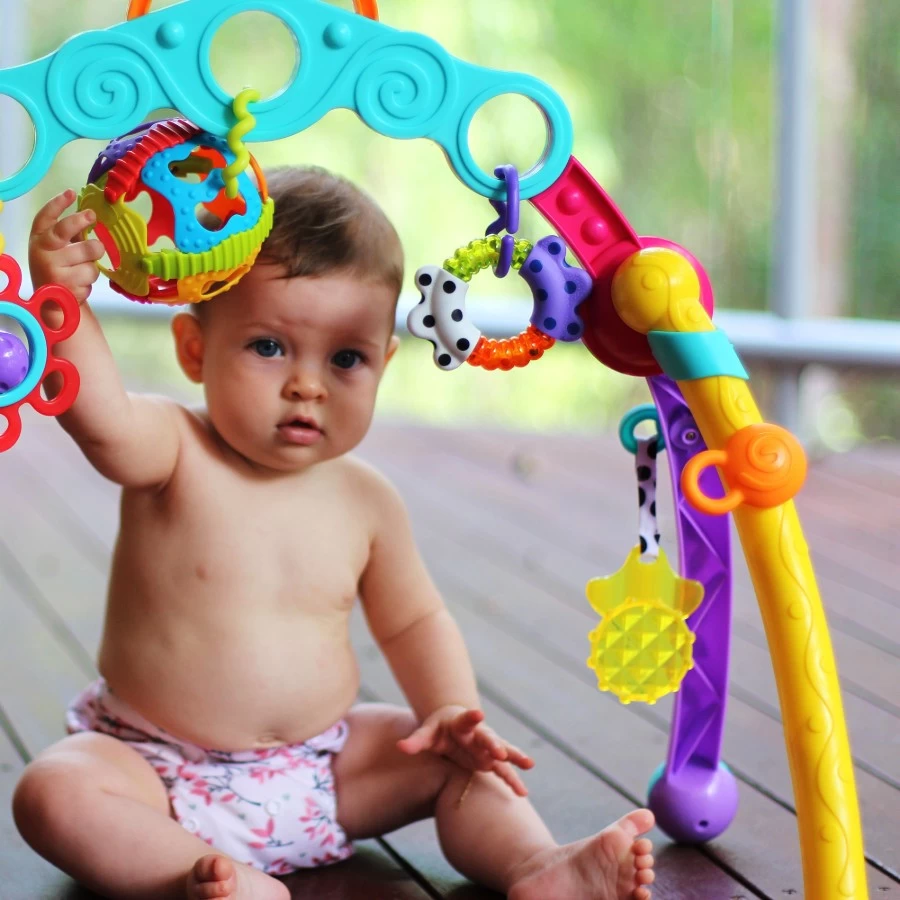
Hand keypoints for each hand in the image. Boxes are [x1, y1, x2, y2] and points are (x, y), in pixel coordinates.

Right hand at [29, 189, 105, 301]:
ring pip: (89, 254)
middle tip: (92, 215)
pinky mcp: (66, 284)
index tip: (71, 192)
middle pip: (66, 230)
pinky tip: (80, 283)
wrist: (53, 302)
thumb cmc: (59, 268)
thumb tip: (91, 217)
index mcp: (40, 239)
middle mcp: (43, 251)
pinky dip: (91, 278)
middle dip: (81, 220)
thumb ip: (70, 236)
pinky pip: (92, 273)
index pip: (45, 217)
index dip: (58, 203)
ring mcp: (53, 268)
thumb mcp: (57, 250)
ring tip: (84, 267)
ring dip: (93, 260)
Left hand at [397, 706, 534, 795]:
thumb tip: (400, 746)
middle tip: (500, 752)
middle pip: (487, 737)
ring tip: (528, 764)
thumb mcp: (427, 733)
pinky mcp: (490, 760)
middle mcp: (478, 733)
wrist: (453, 726)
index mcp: (462, 723)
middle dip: (494, 744)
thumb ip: (416, 740)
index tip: (479, 714)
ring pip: (503, 751)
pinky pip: (503, 770)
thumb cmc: (438, 729)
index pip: (466, 719)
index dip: (472, 717)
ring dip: (514, 758)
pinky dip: (512, 779)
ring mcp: (486, 747)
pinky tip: (522, 793)